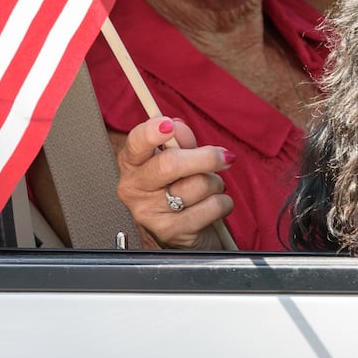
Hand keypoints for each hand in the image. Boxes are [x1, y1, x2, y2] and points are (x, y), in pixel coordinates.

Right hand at [115, 116, 234, 249]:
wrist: (186, 230)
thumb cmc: (180, 187)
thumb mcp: (180, 158)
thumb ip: (179, 140)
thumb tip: (178, 127)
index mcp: (133, 163)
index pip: (136, 142)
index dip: (151, 132)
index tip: (168, 126)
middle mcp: (134, 189)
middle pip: (169, 164)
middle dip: (205, 157)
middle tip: (225, 157)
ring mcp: (150, 213)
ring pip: (197, 185)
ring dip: (216, 183)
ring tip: (210, 188)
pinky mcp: (170, 232)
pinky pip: (212, 207)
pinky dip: (223, 203)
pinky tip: (213, 205)